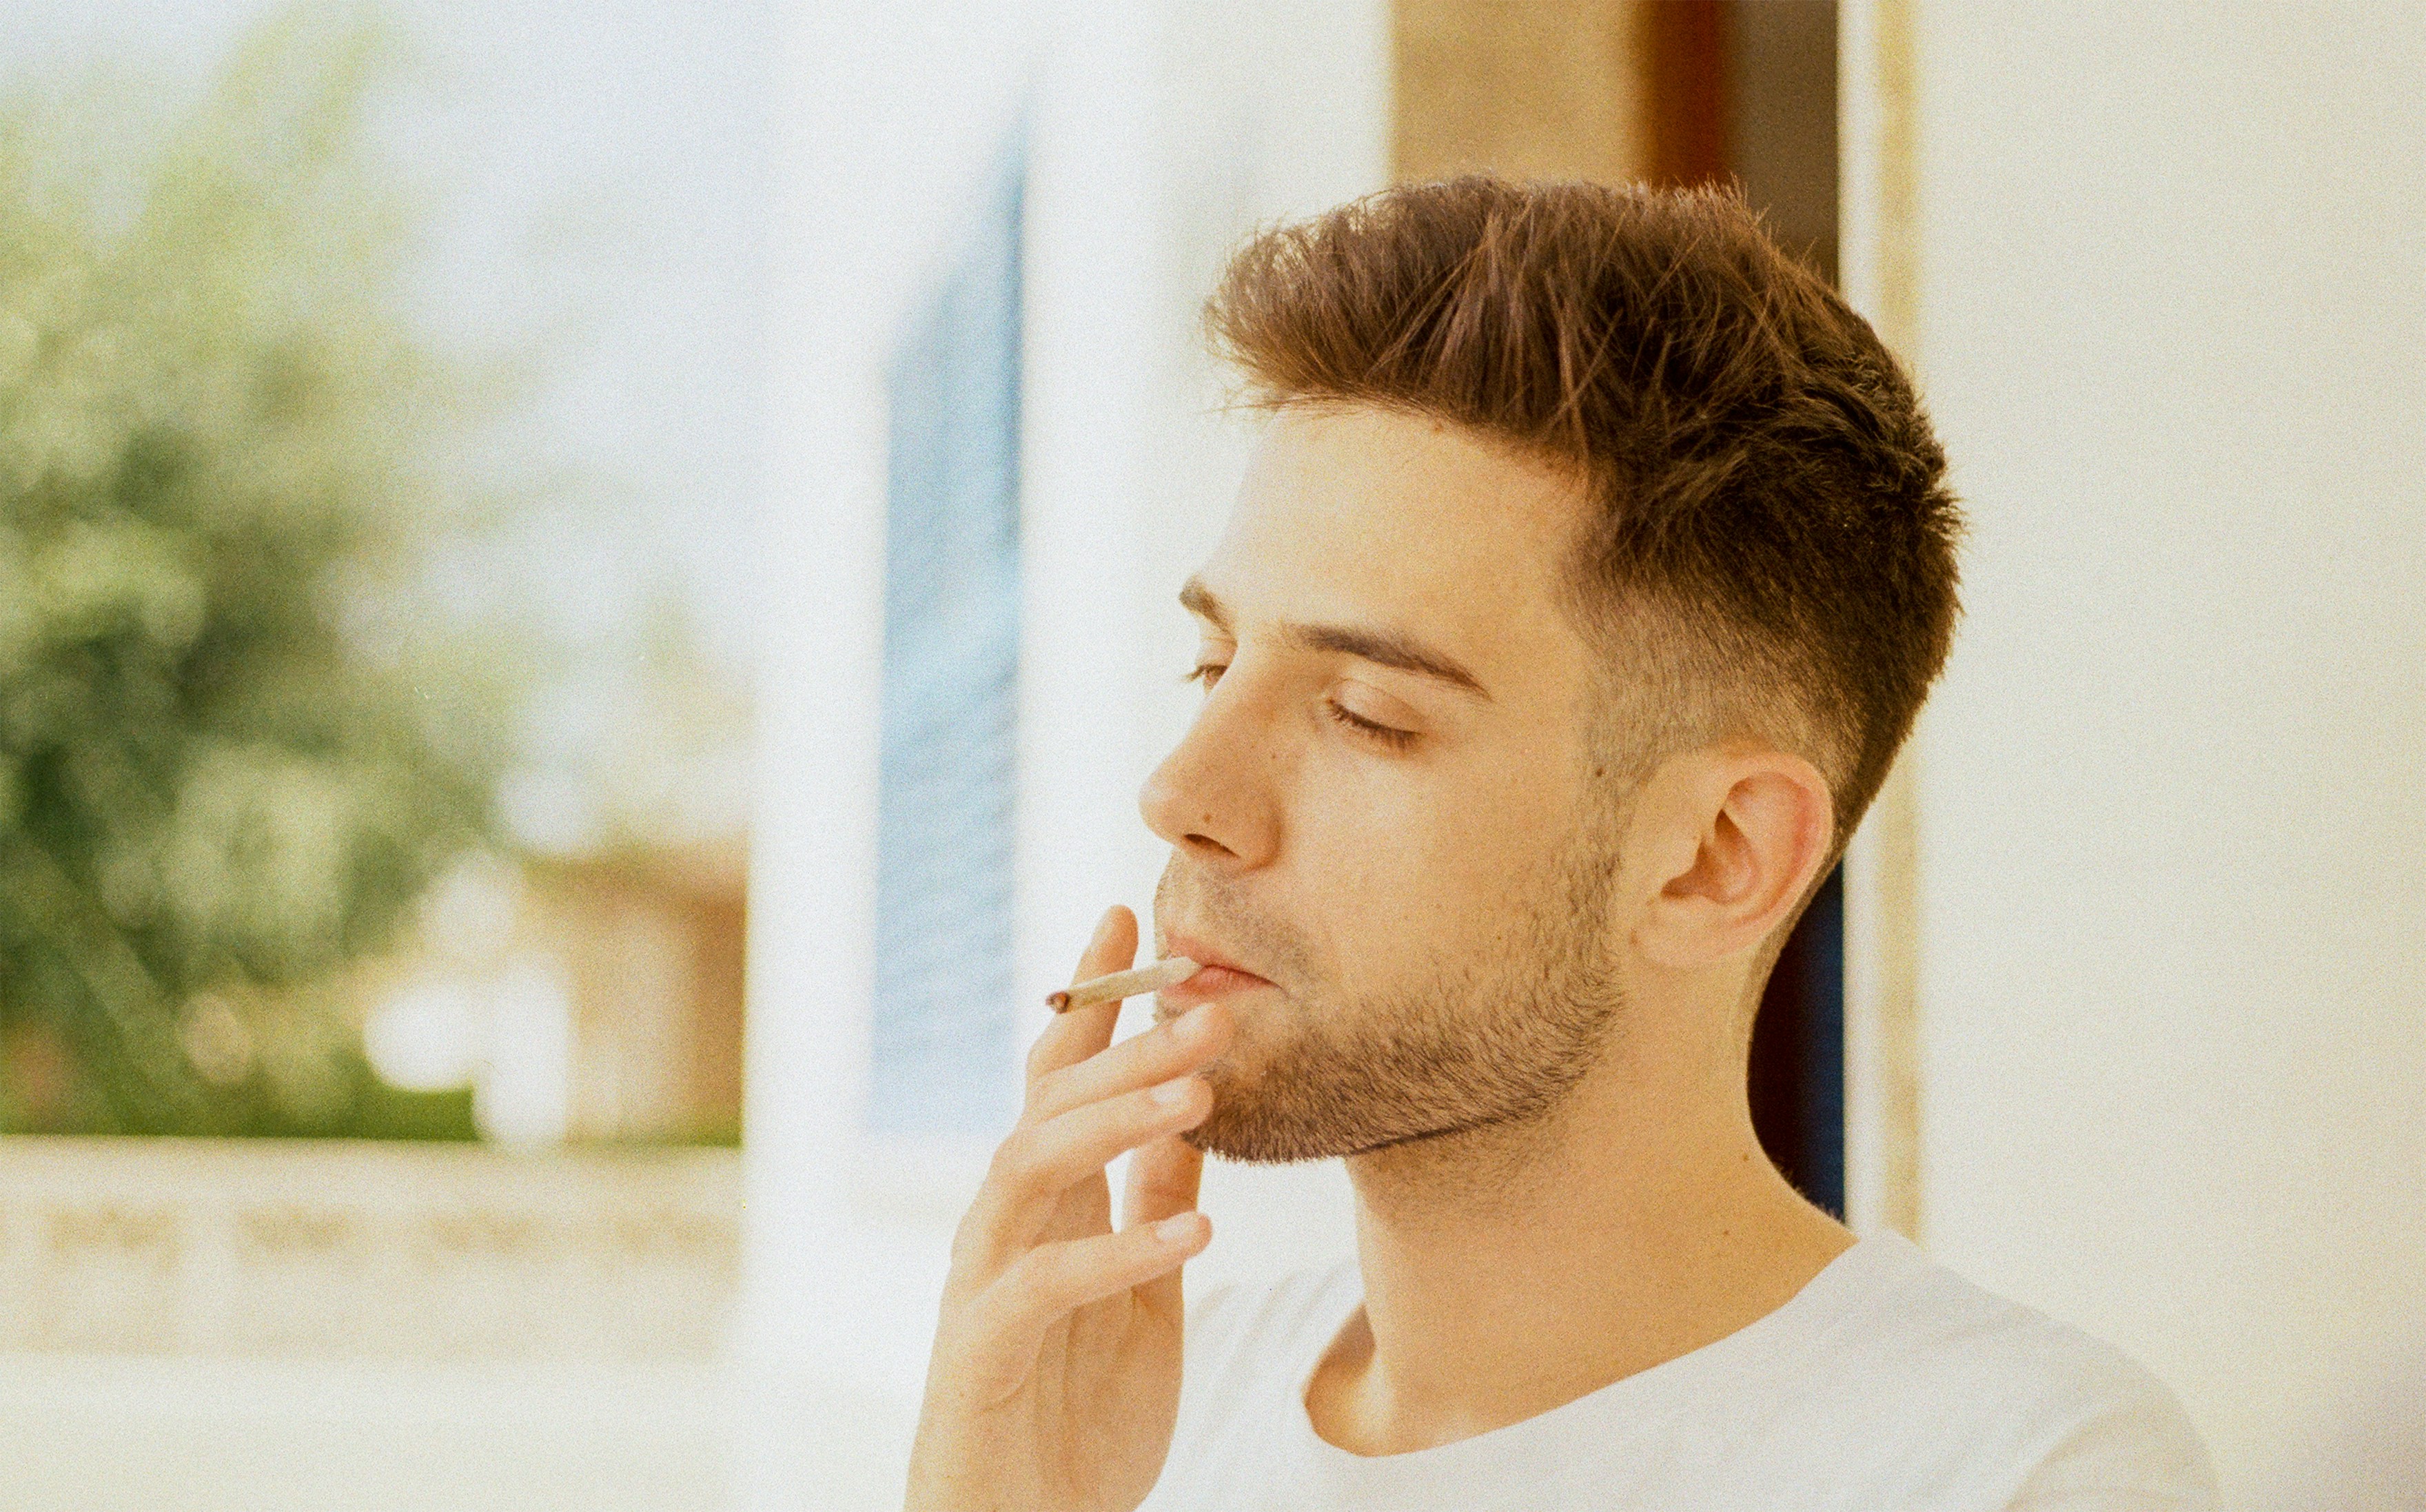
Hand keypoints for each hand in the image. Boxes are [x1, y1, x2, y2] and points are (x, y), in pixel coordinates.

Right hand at [904, 905, 1235, 1511]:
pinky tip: (1194, 1233)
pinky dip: (1117, 1252)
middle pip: (1049, 1103)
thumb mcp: (1145, 1292)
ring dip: (1113, 1123)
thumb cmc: (1076, 1416)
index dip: (1092, 996)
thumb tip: (1194, 1111)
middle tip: (1208, 1002)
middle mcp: (1004, 1225)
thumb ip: (1153, 1199)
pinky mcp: (981, 1350)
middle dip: (1125, 1046)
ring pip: (1030, 1167)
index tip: (1130, 913)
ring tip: (1198, 1092)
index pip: (1060, 1074)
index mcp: (1046, 1202)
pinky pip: (1044, 1286)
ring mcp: (984, 1282)